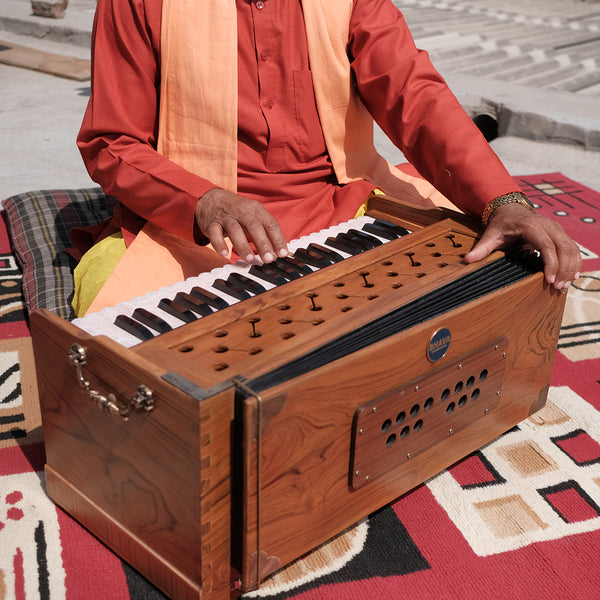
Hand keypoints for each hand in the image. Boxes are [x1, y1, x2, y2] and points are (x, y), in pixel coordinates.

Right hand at [195, 188, 288, 262]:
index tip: (282, 254)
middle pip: (254, 226)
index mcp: (256, 209)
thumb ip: (265, 232)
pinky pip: (215, 233)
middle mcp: (242, 211)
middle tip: (268, 259)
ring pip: (235, 230)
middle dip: (263, 243)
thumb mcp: (253, 216)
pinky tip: (224, 254)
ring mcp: (226, 216)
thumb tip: (277, 253)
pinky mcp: (212, 223)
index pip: (270, 224)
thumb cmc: (237, 212)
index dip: (277, 239)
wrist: (211, 199)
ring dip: (243, 245)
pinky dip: (219, 244)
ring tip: (250, 259)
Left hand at [464, 202, 581, 290]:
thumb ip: (481, 248)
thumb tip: (467, 260)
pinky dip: (575, 262)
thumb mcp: (490, 235)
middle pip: (564, 247)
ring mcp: (557, 229)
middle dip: (563, 269)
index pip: (547, 245)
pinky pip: (573, 248)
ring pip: (571, 248)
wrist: (510, 209)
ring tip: (564, 286)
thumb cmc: (501, 224)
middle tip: (558, 288)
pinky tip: (573, 276)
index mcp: (532, 226)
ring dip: (571, 267)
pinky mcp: (561, 234)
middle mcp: (548, 225)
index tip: (549, 280)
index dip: (550, 263)